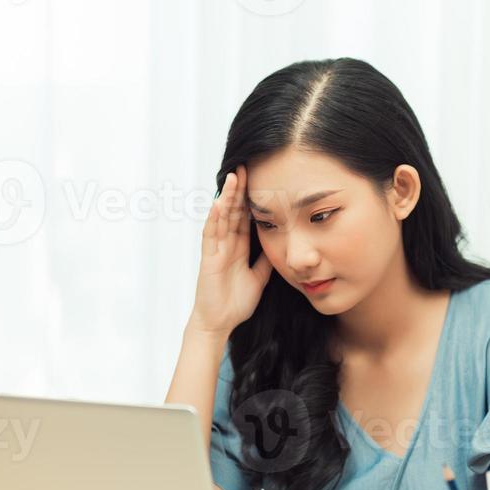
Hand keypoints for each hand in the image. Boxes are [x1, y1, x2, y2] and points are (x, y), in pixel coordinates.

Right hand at [190, 164, 272, 336]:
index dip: (251, 198)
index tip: (259, 178)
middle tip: (246, 165)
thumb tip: (281, 243)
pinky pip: (211, 236)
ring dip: (227, 197)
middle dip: (239, 189)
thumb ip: (266, 259)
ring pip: (222, 218)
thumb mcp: (260, 277)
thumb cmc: (236, 302)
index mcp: (239, 247)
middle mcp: (226, 244)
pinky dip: (214, 219)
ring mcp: (216, 250)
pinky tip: (218, 204)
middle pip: (233, 211)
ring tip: (233, 177)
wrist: (220, 323)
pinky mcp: (208, 260)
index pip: (245, 216)